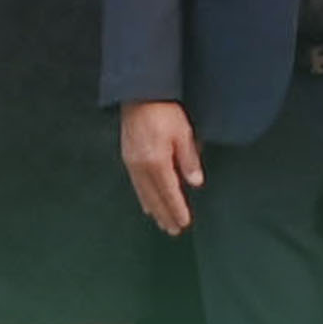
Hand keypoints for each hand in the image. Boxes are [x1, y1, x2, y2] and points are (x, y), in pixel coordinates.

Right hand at [123, 100, 203, 234]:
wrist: (140, 93)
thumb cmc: (165, 111)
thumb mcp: (183, 133)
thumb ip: (189, 159)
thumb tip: (194, 183)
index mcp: (157, 162)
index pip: (169, 193)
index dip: (177, 209)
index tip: (184, 223)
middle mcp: (141, 167)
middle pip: (154, 198)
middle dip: (165, 215)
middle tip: (173, 231)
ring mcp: (131, 162)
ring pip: (143, 193)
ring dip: (154, 210)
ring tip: (161, 223)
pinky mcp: (127, 157)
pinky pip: (136, 184)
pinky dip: (143, 197)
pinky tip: (147, 204)